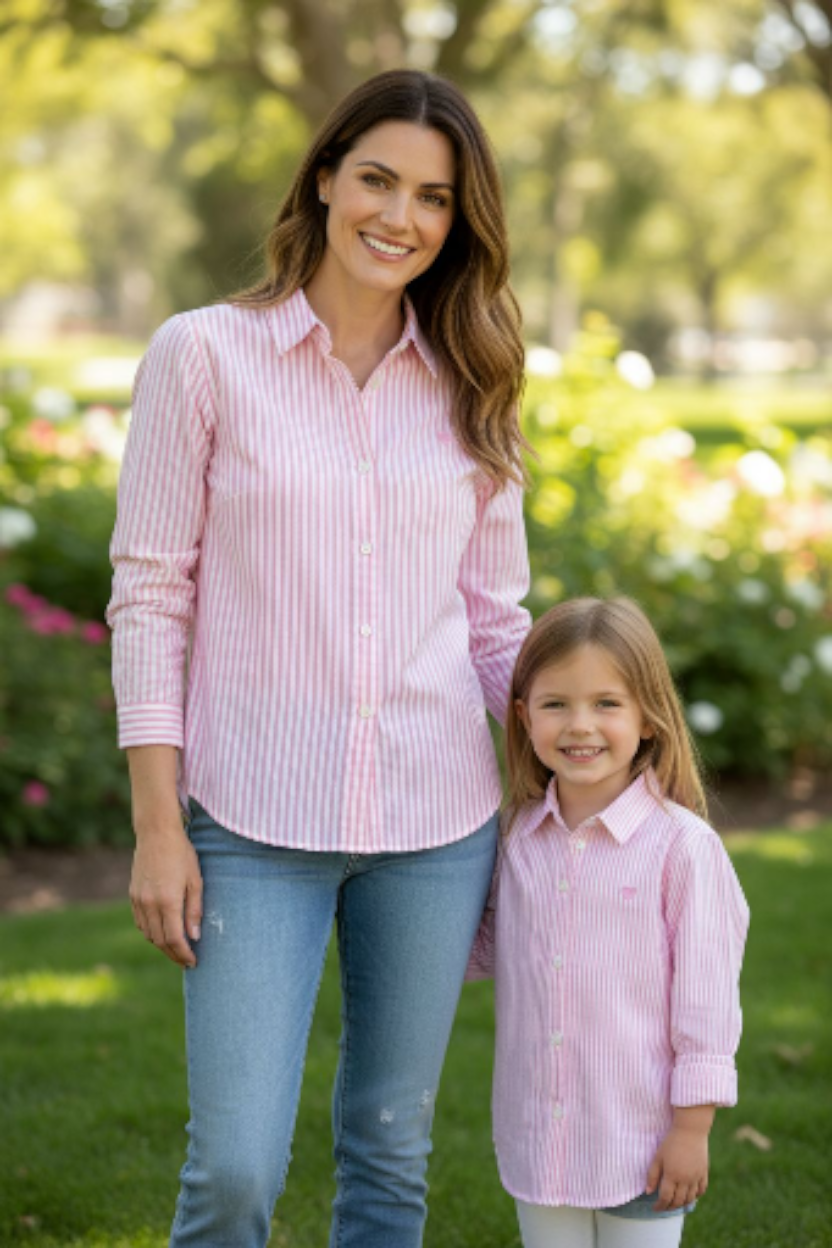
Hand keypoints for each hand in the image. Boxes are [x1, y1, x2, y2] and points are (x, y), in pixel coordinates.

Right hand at [130, 820, 202, 968]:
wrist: (156, 834)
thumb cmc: (181, 854)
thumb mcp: (195, 880)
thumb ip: (194, 910)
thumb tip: (194, 937)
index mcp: (168, 901)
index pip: (174, 939)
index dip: (184, 954)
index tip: (193, 962)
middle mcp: (150, 904)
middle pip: (160, 941)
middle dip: (173, 954)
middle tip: (185, 960)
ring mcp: (138, 900)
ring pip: (148, 934)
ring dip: (161, 945)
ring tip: (176, 948)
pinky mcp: (132, 895)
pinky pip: (140, 922)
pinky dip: (150, 932)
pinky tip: (161, 931)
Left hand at [645, 1108, 712, 1211]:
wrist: (690, 1130)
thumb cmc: (671, 1142)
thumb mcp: (658, 1157)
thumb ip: (652, 1175)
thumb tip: (648, 1192)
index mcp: (672, 1175)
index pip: (665, 1198)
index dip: (659, 1206)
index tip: (654, 1208)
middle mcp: (685, 1180)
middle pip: (678, 1201)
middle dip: (669, 1207)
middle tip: (663, 1206)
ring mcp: (696, 1177)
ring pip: (690, 1199)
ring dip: (682, 1204)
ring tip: (675, 1203)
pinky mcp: (704, 1173)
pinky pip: (701, 1190)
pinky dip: (695, 1196)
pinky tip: (689, 1195)